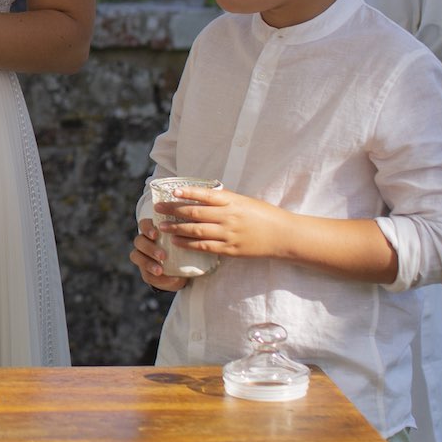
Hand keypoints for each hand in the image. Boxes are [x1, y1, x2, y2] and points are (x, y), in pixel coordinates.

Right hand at [131, 218, 187, 290]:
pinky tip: (165, 278)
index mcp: (153, 231)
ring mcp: (142, 257)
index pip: (144, 224)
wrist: (183, 271)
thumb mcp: (186, 242)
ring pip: (136, 256)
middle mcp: (144, 242)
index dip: (147, 228)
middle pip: (139, 241)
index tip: (156, 235)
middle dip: (149, 248)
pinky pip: (145, 275)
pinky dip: (155, 278)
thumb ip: (187, 237)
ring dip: (148, 264)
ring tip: (160, 270)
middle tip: (162, 256)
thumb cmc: (185, 251)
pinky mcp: (145, 272)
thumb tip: (195, 234)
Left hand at [152, 186, 291, 262]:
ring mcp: (229, 234)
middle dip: (174, 211)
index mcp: (232, 201)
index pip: (205, 195)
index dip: (187, 193)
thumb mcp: (244, 201)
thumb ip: (223, 200)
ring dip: (176, 228)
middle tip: (158, 209)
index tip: (172, 191)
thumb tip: (201, 196)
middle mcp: (228, 217)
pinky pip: (205, 247)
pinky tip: (177, 242)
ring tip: (162, 227)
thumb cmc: (263, 215)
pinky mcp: (230, 250)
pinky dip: (188, 244)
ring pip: (196, 231)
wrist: (283, 235)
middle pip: (195, 213)